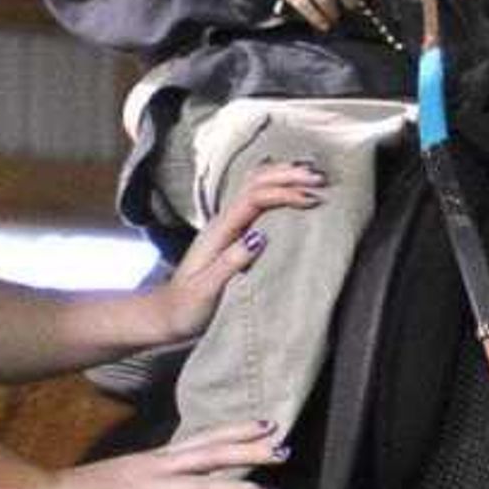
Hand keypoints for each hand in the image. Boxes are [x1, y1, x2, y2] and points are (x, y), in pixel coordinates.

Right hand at [37, 421, 285, 488]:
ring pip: (199, 484)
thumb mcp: (132, 476)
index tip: (267, 423)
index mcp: (157, 457)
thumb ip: (162, 479)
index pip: (205, 438)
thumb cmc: (90, 488)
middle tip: (283, 448)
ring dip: (235, 487)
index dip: (236, 431)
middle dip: (248, 451)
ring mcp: (147, 488)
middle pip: (211, 454)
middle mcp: (157, 467)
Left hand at [151, 161, 322, 340]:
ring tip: (314, 175)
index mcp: (220, 232)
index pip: (254, 198)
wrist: (166, 314)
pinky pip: (257, 199)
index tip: (313, 200)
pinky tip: (292, 187)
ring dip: (284, 175)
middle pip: (256, 181)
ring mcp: (228, 225)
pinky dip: (278, 187)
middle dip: (289, 174)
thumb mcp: (206, 290)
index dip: (284, 193)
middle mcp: (223, 221)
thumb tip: (260, 237)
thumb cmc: (186, 307)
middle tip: (322, 178)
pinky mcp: (234, 233)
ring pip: (255, 185)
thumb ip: (230, 263)